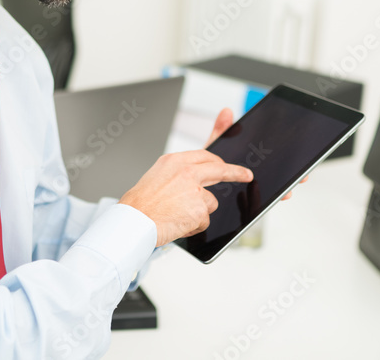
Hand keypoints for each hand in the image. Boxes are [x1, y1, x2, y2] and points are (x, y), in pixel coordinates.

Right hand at [119, 148, 253, 246]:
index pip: (204, 154)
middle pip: (219, 169)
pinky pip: (203, 220)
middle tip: (246, 175)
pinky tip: (177, 224)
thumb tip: (194, 178)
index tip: (228, 163)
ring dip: (199, 212)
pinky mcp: (200, 209)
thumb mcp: (156, 178)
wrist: (133, 223)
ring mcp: (195, 190)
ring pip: (210, 202)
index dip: (218, 160)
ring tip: (176, 215)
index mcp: (174, 161)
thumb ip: (177, 175)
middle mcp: (186, 171)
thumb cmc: (139, 205)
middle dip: (236, 172)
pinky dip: (193, 226)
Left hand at [205, 107, 302, 201]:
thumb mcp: (213, 147)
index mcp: (247, 161)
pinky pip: (255, 203)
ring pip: (269, 190)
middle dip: (291, 175)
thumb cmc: (204, 167)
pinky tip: (272, 199)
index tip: (296, 155)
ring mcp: (247, 190)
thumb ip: (221, 130)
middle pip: (276, 175)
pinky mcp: (241, 204)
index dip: (285, 157)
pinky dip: (266, 201)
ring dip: (283, 190)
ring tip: (288, 190)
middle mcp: (251, 176)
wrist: (192, 186)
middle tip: (302, 175)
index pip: (271, 159)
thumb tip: (227, 112)